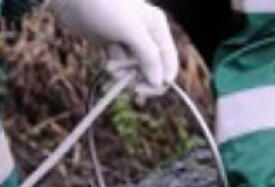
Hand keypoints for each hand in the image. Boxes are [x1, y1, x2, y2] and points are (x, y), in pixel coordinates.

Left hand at [47, 0, 179, 95]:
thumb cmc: (105, 7)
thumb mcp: (131, 30)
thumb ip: (148, 56)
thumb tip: (160, 83)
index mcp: (157, 26)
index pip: (168, 59)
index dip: (162, 78)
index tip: (146, 90)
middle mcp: (146, 34)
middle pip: (152, 67)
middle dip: (139, 77)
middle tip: (129, 86)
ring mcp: (128, 40)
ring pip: (134, 68)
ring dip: (123, 72)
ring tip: (111, 64)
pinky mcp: (112, 44)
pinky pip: (120, 65)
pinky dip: (114, 67)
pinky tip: (107, 58)